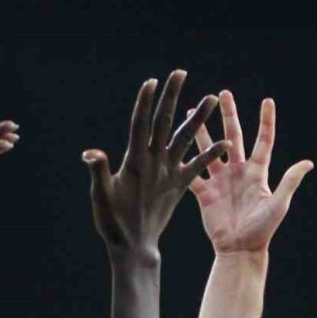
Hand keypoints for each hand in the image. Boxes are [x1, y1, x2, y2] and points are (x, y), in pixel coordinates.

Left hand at [84, 70, 229, 254]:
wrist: (131, 245)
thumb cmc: (113, 223)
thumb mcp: (103, 197)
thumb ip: (100, 173)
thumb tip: (90, 153)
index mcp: (133, 160)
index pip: (140, 125)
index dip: (145, 103)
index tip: (152, 81)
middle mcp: (150, 160)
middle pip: (163, 122)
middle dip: (172, 97)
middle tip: (180, 72)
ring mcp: (165, 170)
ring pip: (184, 138)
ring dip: (197, 119)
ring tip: (212, 98)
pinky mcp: (178, 184)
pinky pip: (197, 165)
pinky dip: (210, 155)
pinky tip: (225, 143)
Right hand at [188, 91, 312, 252]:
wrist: (239, 249)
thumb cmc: (262, 229)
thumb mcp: (278, 204)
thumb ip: (289, 181)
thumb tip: (308, 162)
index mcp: (256, 172)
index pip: (263, 141)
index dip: (266, 121)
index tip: (267, 101)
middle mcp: (237, 172)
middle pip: (232, 137)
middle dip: (227, 115)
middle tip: (221, 94)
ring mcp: (219, 181)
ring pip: (208, 149)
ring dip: (201, 131)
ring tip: (192, 111)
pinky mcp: (204, 193)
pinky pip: (192, 173)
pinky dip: (183, 161)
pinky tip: (172, 145)